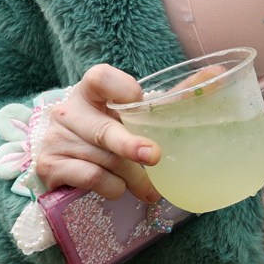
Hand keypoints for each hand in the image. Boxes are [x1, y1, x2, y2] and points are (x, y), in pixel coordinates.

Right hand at [34, 64, 162, 204]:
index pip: (100, 78)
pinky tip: (119, 188)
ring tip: (147, 186)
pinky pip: (91, 178)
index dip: (121, 88)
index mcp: (90, 91)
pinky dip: (113, 187)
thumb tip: (214, 76)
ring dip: (133, 177)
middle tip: (155, 157)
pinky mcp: (49, 166)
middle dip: (131, 145)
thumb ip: (170, 99)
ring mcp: (56, 139)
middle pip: (104, 130)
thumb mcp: (132, 113)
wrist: (66, 159)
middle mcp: (68, 111)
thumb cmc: (109, 128)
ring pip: (104, 160)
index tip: (139, 99)